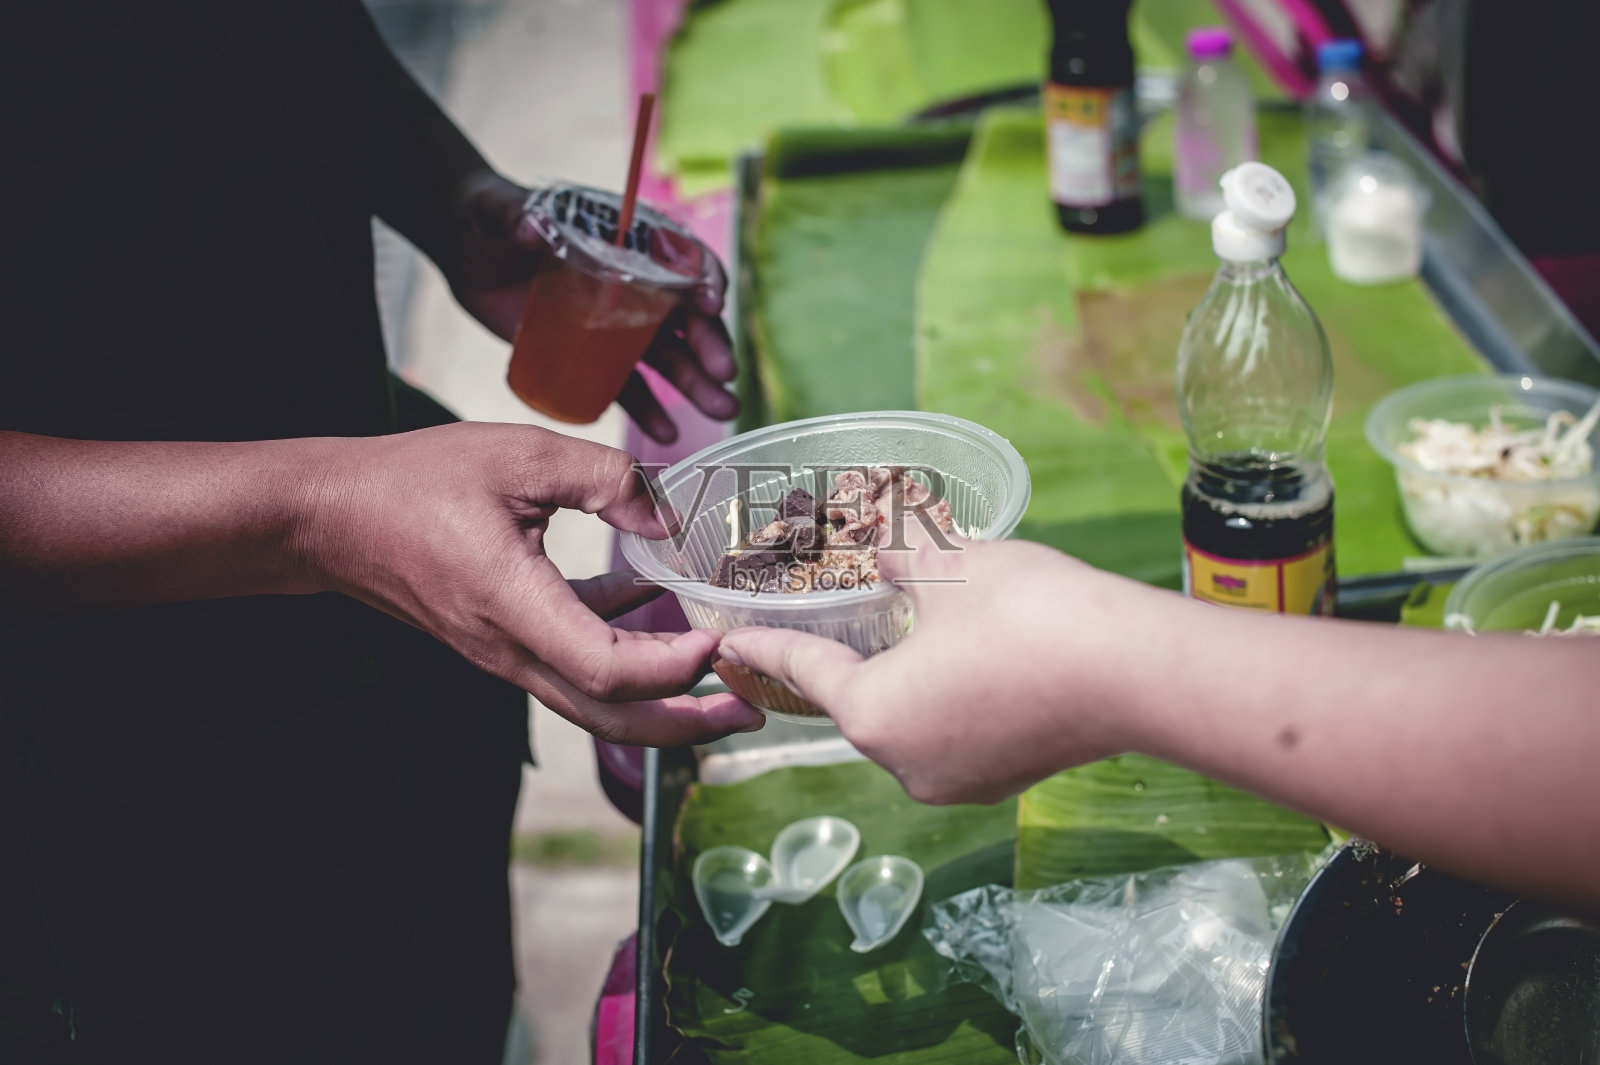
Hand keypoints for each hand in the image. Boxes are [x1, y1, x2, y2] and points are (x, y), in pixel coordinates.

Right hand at [302, 421, 762, 745]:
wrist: (326, 520)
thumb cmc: (413, 482)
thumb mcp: (519, 455)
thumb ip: (605, 479)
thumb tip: (669, 514)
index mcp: (515, 606)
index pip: (609, 672)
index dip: (674, 667)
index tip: (718, 636)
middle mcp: (511, 650)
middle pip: (612, 719)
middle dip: (688, 722)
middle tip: (751, 709)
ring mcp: (504, 654)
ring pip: (594, 704)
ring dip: (662, 700)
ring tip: (722, 680)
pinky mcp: (501, 641)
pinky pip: (570, 668)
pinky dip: (620, 655)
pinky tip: (647, 609)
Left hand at [441, 171, 738, 443]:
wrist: (467, 248)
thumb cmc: (493, 218)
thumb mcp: (503, 212)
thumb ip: (518, 217)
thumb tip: (531, 226)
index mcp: (625, 241)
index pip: (679, 256)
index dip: (702, 277)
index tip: (711, 303)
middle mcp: (634, 284)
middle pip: (684, 316)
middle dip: (709, 344)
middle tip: (724, 374)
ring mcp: (617, 324)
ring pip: (668, 357)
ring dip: (697, 384)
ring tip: (722, 409)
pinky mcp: (593, 355)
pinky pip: (628, 387)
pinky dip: (650, 410)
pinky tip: (667, 433)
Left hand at [718, 524, 1124, 802]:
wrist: (1133, 669)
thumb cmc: (1027, 613)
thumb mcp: (949, 565)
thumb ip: (899, 557)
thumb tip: (882, 551)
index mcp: (873, 716)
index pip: (803, 671)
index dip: (766, 647)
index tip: (733, 642)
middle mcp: (904, 764)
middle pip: (859, 701)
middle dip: (852, 658)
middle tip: (844, 618)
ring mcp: (959, 781)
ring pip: (910, 721)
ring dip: (908, 679)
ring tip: (919, 633)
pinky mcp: (1006, 780)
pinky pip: (955, 735)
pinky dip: (951, 700)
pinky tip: (972, 662)